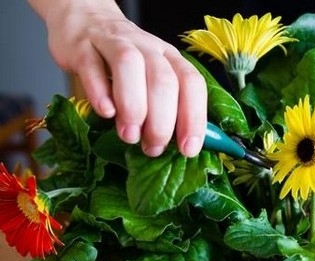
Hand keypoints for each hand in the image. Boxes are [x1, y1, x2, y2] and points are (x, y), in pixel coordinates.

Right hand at [39, 1, 206, 156]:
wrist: (87, 19)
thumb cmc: (124, 61)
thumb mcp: (151, 79)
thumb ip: (166, 108)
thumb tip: (180, 148)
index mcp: (170, 58)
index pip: (192, 84)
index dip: (194, 118)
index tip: (187, 149)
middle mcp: (148, 48)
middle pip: (163, 80)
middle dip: (161, 122)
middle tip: (152, 148)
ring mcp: (114, 44)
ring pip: (130, 66)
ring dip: (133, 107)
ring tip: (130, 136)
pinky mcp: (82, 47)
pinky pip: (91, 65)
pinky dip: (99, 91)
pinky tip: (105, 112)